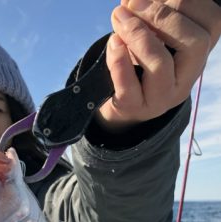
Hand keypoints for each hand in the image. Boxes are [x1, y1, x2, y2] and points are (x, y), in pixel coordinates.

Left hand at [97, 0, 220, 129]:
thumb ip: (150, 14)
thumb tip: (133, 1)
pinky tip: (113, 43)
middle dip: (162, 17)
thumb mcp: (152, 33)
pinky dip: (119, 61)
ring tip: (120, 19)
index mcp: (198, 54)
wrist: (121, 103)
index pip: (211, 22)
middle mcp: (186, 78)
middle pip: (195, 43)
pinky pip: (128, 87)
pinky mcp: (134, 108)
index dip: (186, 2)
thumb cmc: (140, 60)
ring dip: (138, 35)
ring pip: (161, 65)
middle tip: (133, 5)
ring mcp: (161, 97)